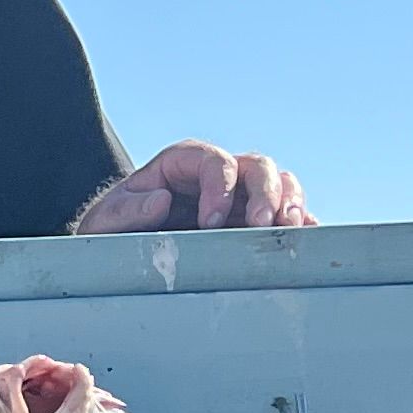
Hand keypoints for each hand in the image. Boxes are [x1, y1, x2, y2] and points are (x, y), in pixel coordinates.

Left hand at [75, 143, 312, 233]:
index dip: (220, 187)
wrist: (120, 250)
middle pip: (257, 166)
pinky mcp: (252, 220)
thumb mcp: (106, 220)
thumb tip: (160, 201)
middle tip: (262, 226)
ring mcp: (240, 195)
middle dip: (265, 194)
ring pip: (280, 184)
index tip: (210, 222)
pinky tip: (306, 237)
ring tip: (289, 229)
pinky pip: (285, 213)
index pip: (214, 161)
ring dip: (290, 203)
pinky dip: (299, 222)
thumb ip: (126, 210)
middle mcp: (218, 174)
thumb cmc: (113, 229)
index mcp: (183, 163)